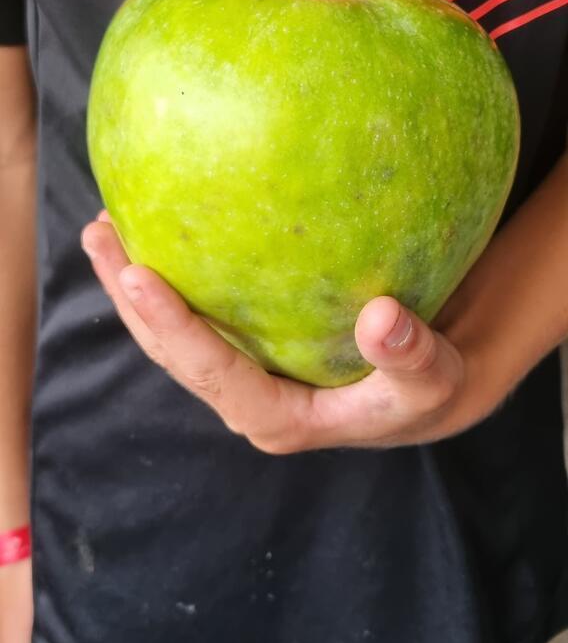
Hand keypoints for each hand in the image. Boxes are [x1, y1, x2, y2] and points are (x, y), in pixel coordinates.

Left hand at [80, 211, 491, 453]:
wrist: (418, 394)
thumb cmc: (423, 390)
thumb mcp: (433, 380)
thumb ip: (413, 357)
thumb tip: (381, 318)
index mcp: (277, 417)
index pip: (212, 371)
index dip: (172, 325)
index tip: (137, 273)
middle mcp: (245, 400)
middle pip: (170, 351)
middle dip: (128, 297)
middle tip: (99, 233)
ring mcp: (240, 375)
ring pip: (171, 333)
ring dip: (131, 284)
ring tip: (103, 226)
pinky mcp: (244, 349)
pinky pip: (196, 312)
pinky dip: (171, 275)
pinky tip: (156, 226)